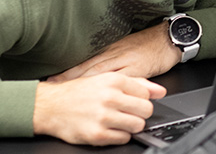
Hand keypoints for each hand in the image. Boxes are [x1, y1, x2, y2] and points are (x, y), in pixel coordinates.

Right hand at [33, 73, 165, 144]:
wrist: (50, 106)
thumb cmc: (80, 92)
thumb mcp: (108, 80)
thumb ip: (138, 84)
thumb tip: (160, 91)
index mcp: (115, 81)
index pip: (146, 94)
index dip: (141, 99)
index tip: (132, 101)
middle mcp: (110, 97)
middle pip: (146, 110)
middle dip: (140, 113)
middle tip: (129, 112)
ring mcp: (103, 117)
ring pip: (138, 125)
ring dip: (132, 125)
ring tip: (120, 121)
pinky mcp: (97, 134)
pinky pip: (124, 138)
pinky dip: (120, 135)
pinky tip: (110, 129)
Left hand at [48, 22, 181, 81]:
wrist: (171, 38)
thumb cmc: (152, 43)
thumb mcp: (129, 45)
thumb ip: (113, 54)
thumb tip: (95, 66)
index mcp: (113, 47)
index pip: (87, 59)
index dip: (70, 69)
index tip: (54, 77)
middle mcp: (116, 53)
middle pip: (89, 66)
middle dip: (70, 76)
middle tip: (53, 84)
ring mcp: (126, 60)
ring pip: (100, 71)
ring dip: (83, 80)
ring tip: (69, 89)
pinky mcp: (138, 69)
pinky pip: (120, 78)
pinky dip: (106, 85)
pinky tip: (99, 92)